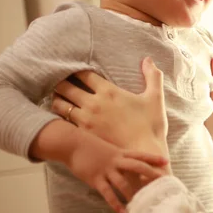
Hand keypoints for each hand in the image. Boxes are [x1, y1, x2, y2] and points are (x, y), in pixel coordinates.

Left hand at [51, 57, 167, 155]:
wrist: (144, 152)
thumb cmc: (151, 125)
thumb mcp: (155, 97)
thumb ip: (152, 76)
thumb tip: (148, 59)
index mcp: (109, 91)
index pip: (83, 74)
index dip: (76, 70)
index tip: (74, 69)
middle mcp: (93, 103)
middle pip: (66, 87)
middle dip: (61, 82)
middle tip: (60, 81)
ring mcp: (86, 120)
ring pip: (59, 105)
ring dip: (57, 99)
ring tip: (58, 98)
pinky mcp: (83, 135)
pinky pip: (63, 122)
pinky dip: (59, 117)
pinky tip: (60, 117)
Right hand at [64, 129, 167, 212]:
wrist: (72, 144)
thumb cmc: (90, 146)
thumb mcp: (109, 149)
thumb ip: (119, 156)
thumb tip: (128, 163)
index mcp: (120, 152)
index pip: (140, 155)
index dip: (153, 158)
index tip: (166, 162)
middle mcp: (116, 160)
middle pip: (137, 167)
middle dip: (150, 174)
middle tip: (161, 181)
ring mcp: (106, 170)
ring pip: (122, 183)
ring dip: (132, 193)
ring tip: (140, 203)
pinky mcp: (95, 179)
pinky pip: (107, 192)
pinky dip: (114, 202)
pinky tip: (121, 210)